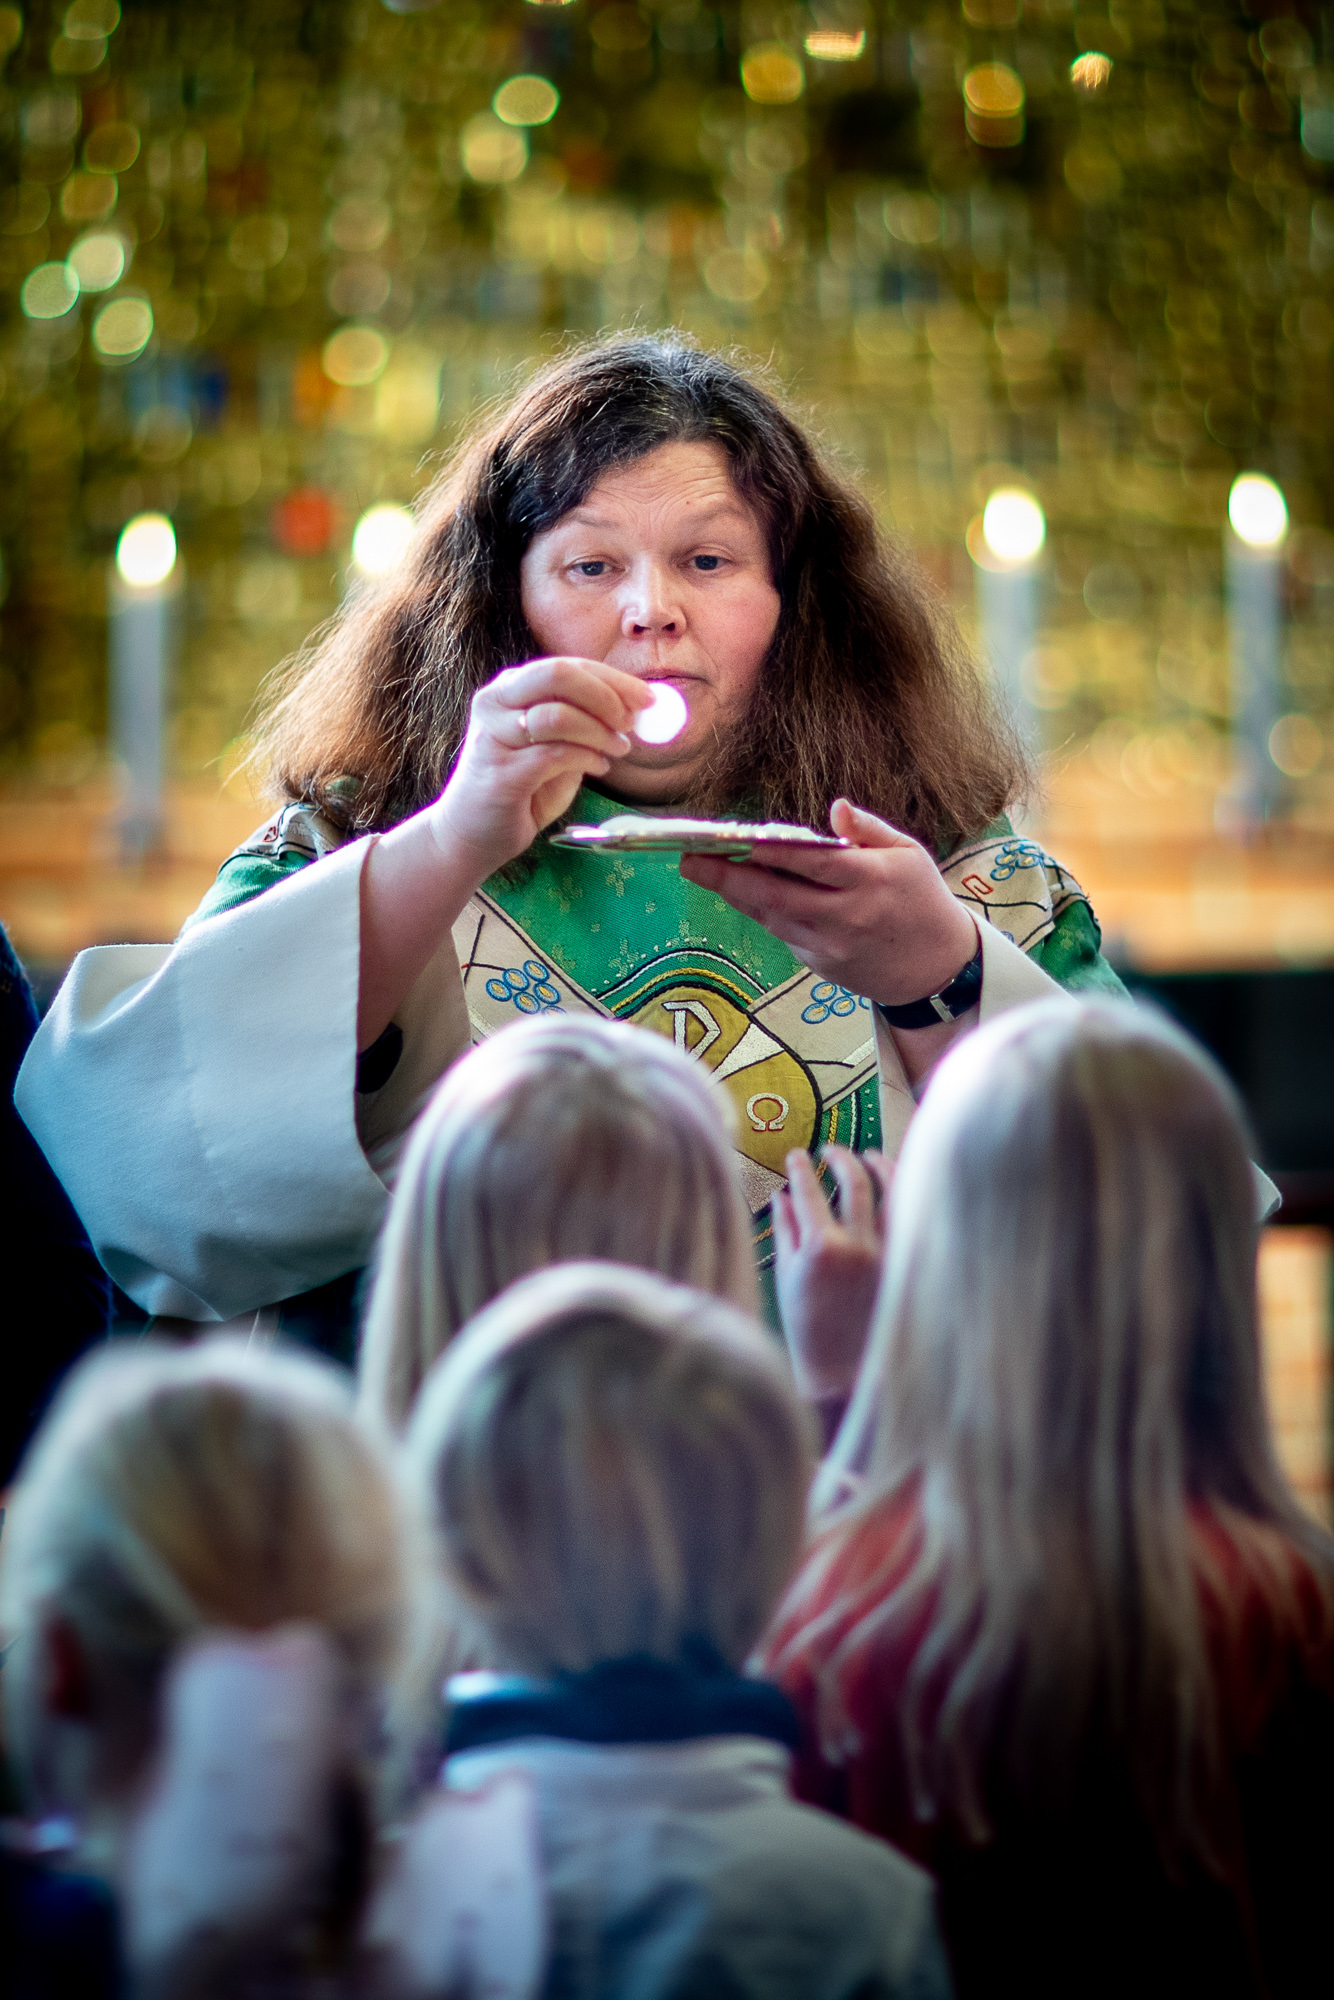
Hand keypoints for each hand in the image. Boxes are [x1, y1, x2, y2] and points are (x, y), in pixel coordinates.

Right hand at [430, 656, 651, 879]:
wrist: (472, 835)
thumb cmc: (520, 789)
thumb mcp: (559, 749)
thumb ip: (586, 726)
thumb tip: (634, 711)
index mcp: (511, 688)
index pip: (568, 667)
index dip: (614, 679)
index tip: (649, 699)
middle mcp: (495, 702)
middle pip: (558, 674)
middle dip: (607, 695)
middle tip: (632, 722)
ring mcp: (492, 735)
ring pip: (558, 715)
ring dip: (600, 732)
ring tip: (618, 750)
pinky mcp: (499, 771)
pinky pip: (555, 754)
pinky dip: (586, 758)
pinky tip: (598, 767)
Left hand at [679, 797, 977, 1005]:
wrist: (936, 968)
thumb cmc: (921, 900)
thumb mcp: (908, 853)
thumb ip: (868, 829)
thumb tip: (835, 808)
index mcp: (870, 880)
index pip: (812, 862)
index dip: (771, 851)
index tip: (734, 838)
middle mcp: (847, 916)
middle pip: (776, 895)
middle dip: (727, 877)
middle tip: (689, 859)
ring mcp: (831, 945)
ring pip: (771, 916)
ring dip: (736, 893)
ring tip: (703, 868)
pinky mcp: (820, 965)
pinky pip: (782, 933)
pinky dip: (761, 911)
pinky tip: (741, 891)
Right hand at [773, 1146, 889, 1404]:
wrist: (844, 1373)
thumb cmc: (809, 1329)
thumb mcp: (787, 1278)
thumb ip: (786, 1231)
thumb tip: (783, 1194)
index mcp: (821, 1249)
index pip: (810, 1191)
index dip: (801, 1167)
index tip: (796, 1155)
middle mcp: (858, 1246)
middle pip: (855, 1181)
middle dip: (840, 1157)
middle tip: (829, 1150)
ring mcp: (888, 1255)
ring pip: (894, 1192)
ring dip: (881, 1166)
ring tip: (869, 1156)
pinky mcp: (907, 1265)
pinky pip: (910, 1219)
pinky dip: (904, 1196)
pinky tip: (895, 1187)